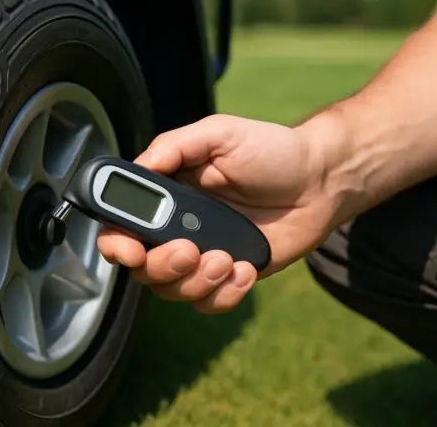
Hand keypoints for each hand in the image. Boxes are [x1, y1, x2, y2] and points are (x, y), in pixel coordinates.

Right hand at [96, 114, 338, 312]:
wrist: (320, 180)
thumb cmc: (270, 150)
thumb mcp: (219, 133)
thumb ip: (174, 146)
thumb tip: (139, 168)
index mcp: (166, 194)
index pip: (121, 225)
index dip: (116, 243)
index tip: (131, 250)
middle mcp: (175, 228)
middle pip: (142, 268)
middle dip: (162, 265)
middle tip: (192, 249)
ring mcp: (202, 255)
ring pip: (173, 291)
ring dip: (196, 282)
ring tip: (228, 260)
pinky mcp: (229, 276)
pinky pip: (210, 303)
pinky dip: (225, 294)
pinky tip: (247, 269)